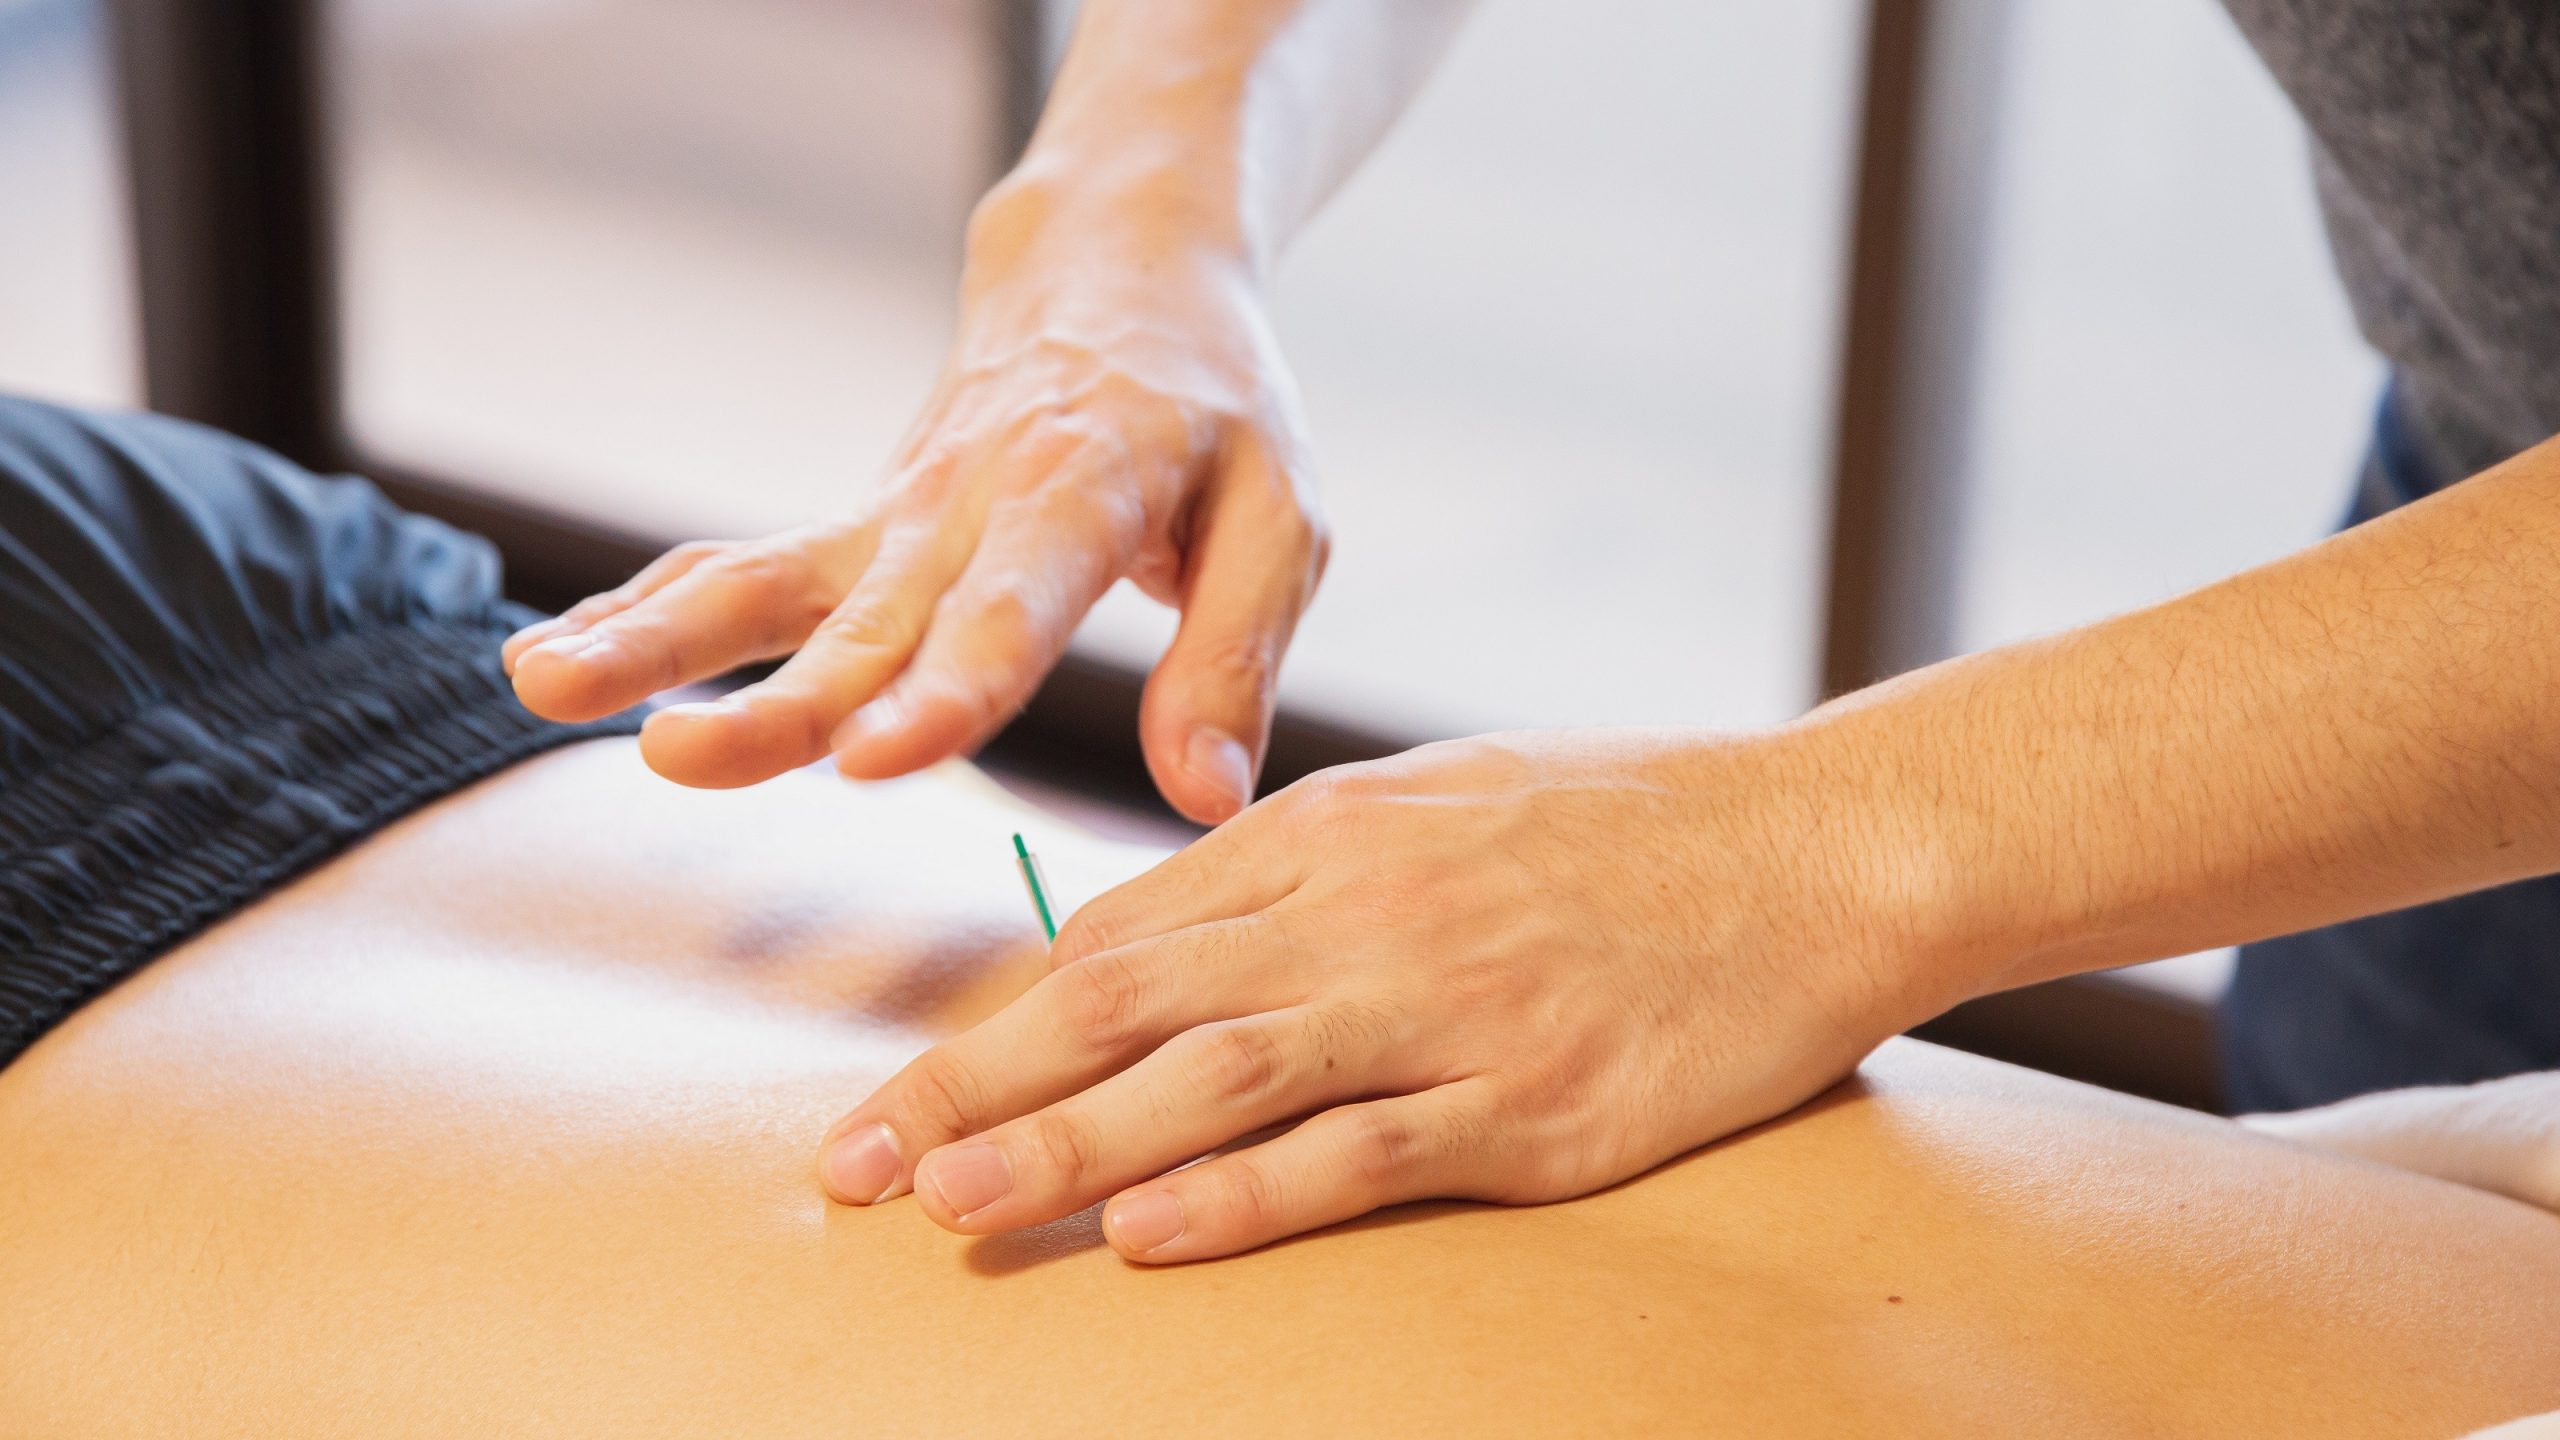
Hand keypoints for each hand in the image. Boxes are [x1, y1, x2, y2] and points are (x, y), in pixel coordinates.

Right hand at [504, 173, 1327, 822]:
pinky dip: (646, 610)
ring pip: (759, 582)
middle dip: (771, 697)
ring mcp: (891, 520)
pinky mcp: (854, 532)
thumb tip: (1206, 799)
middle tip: (677, 755)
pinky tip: (550, 660)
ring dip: (651, 639)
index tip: (877, 758)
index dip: (945, 687)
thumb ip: (1234, 659)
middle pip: (859, 619)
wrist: (1119, 276)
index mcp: (1081, 499)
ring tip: (541, 686)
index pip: (1009, 609)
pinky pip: (738, 571)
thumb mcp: (1279, 519)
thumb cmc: (1216, 414)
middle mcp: (964, 509)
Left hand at [813, 729, 1963, 1261]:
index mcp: (1332, 830)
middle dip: (978, 1085)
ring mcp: (1450, 1008)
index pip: (1122, 932)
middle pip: (1131, 1002)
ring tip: (953, 1209)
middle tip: (857, 1165)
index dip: (998, 1018)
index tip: (907, 1090)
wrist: (1815, 844)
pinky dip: (1251, 1194)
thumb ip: (1297, 861)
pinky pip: (1365, 1151)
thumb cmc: (1624, 818)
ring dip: (1073, 1148)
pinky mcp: (1534, 1102)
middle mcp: (1367, 911)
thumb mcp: (1440, 797)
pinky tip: (1155, 1235)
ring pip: (1220, 1078)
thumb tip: (1150, 936)